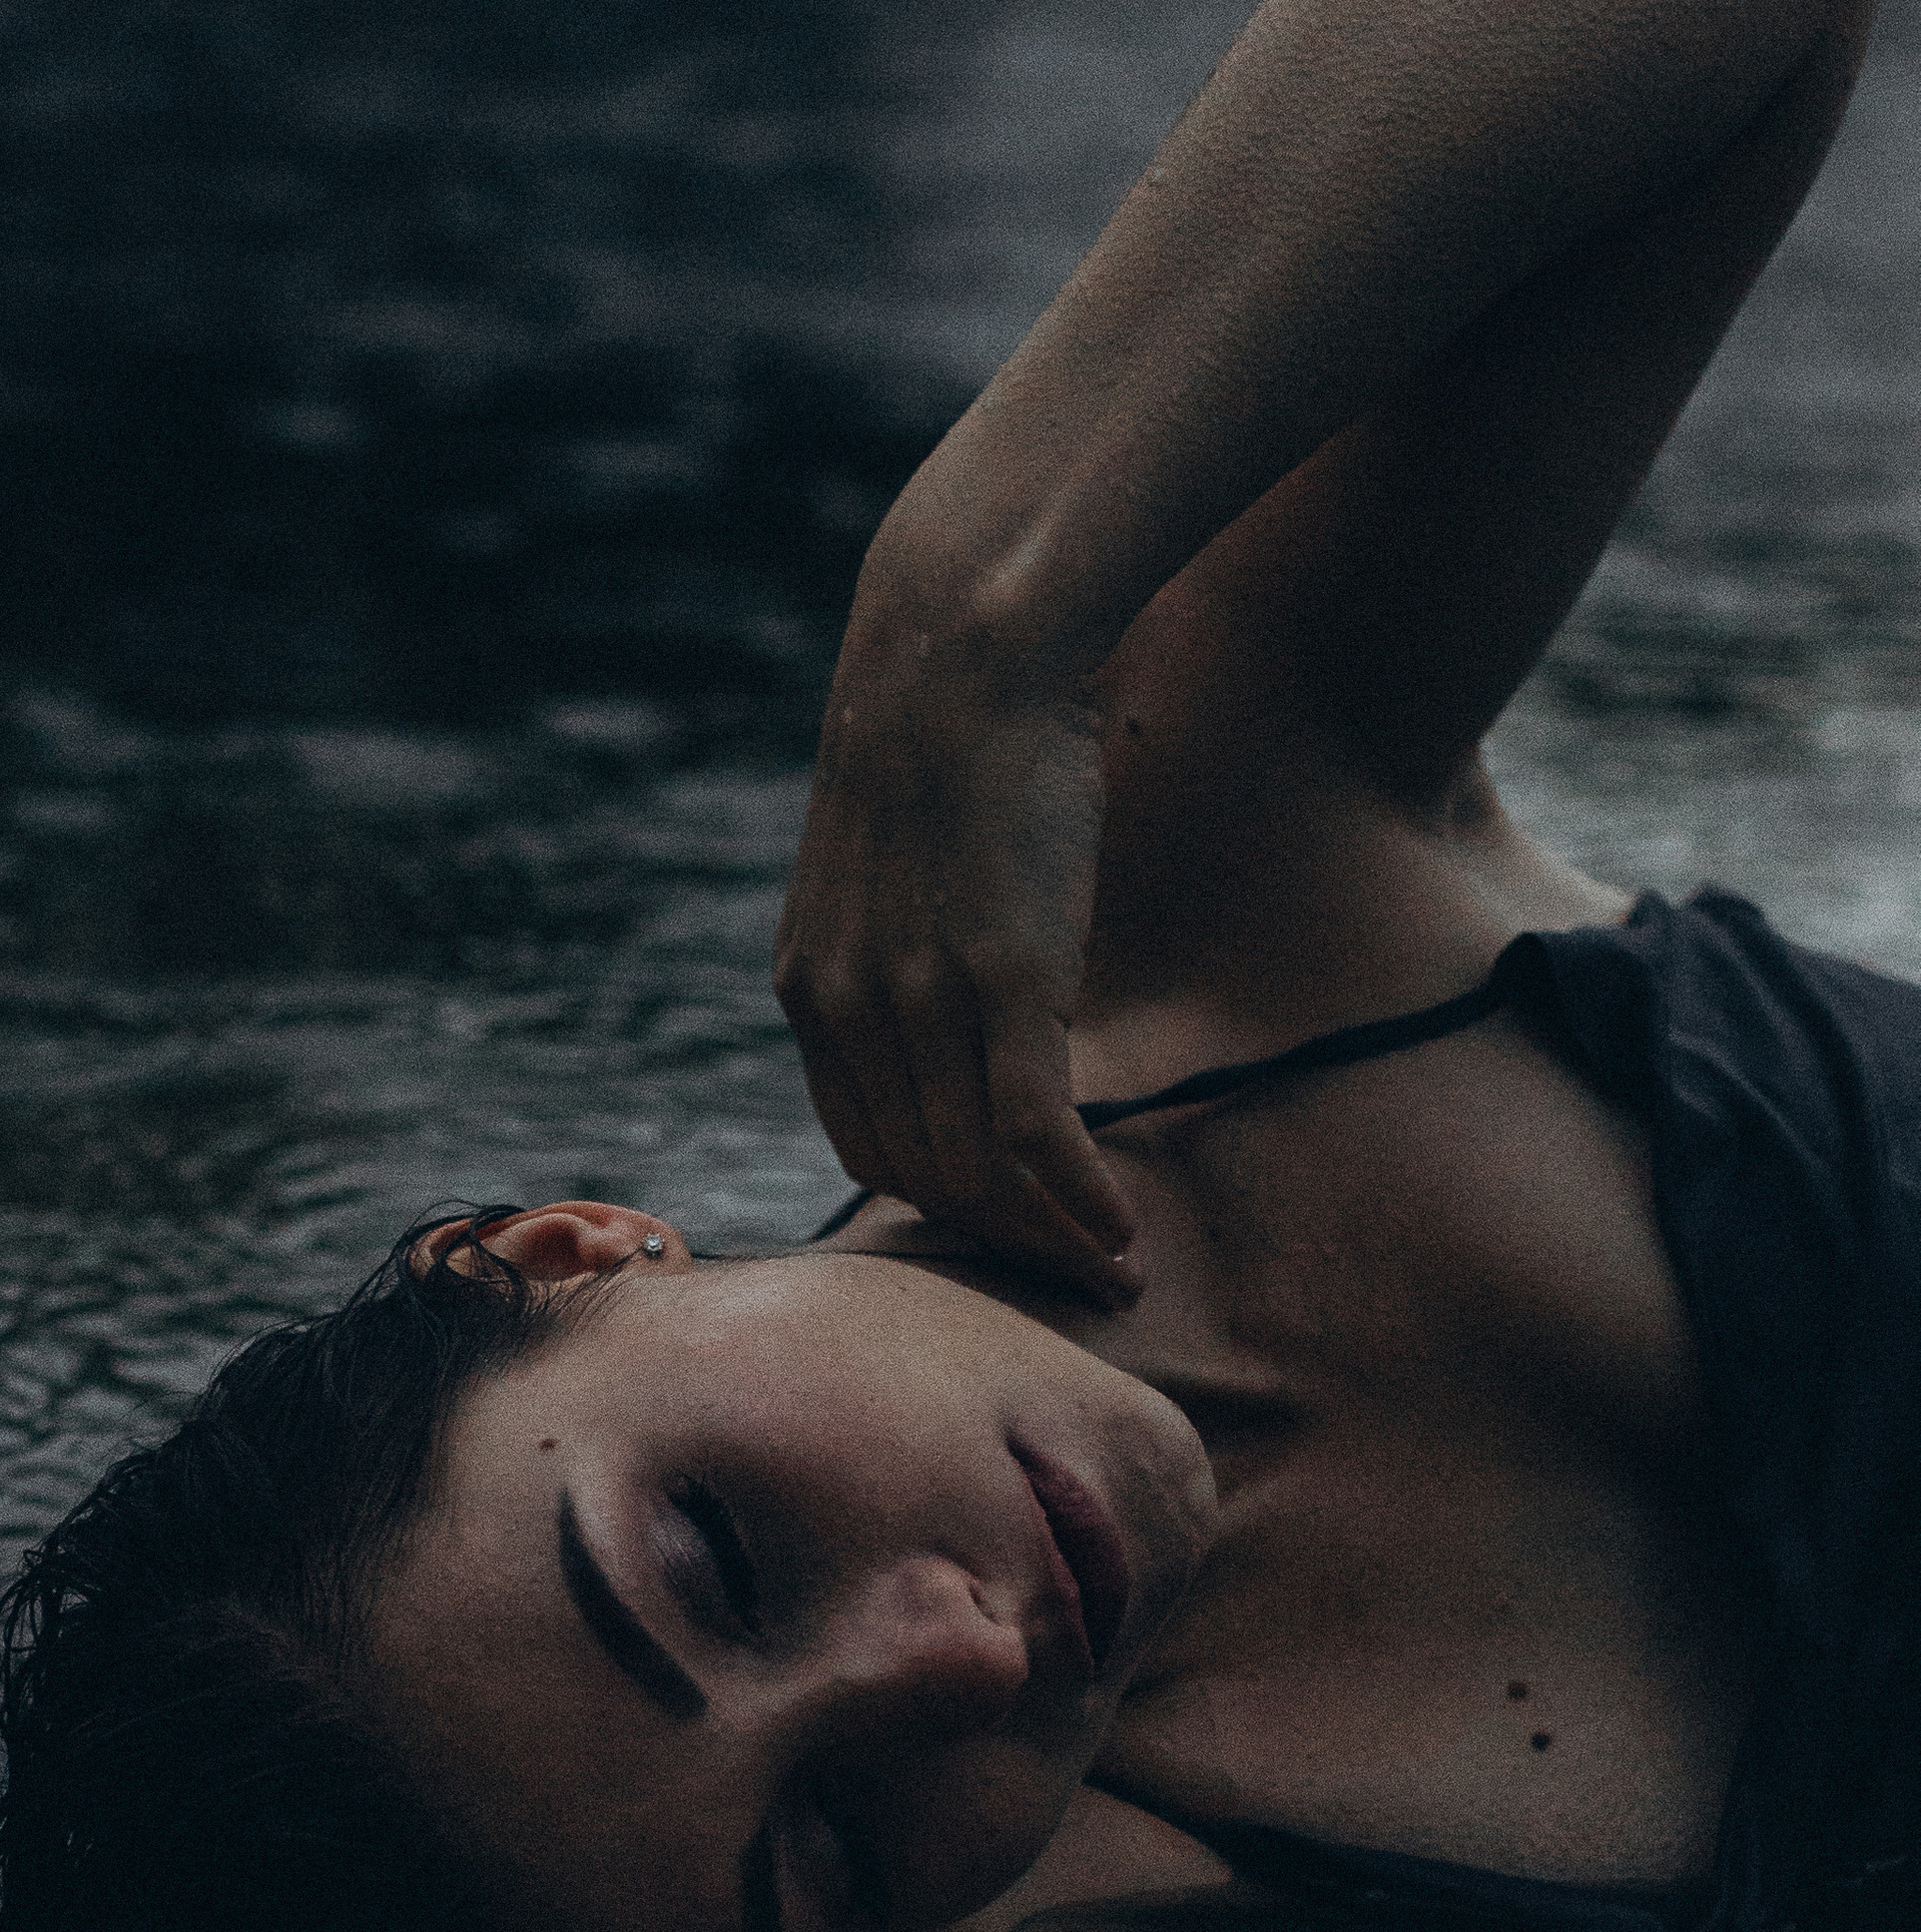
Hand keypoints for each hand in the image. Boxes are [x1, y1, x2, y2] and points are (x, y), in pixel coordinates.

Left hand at [774, 558, 1140, 1300]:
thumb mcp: (890, 868)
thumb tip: (965, 1006)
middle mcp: (850, 1014)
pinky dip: (1078, 1202)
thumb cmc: (949, 740)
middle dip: (1003, 1249)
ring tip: (1116, 1276)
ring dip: (1052, 1243)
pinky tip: (1121, 1235)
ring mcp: (921, 1003)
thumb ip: (903, 955)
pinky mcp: (1002, 983)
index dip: (942, 1207)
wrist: (963, 646)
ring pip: (979, 1174)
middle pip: (923, 1181)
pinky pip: (1033, 1136)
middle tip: (1076, 1285)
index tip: (1008, 1232)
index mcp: (812, 992)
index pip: (869, 1151)